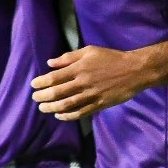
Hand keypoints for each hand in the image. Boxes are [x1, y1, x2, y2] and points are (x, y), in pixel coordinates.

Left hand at [31, 46, 148, 119]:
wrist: (134, 70)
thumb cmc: (112, 58)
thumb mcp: (90, 51)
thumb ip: (70, 57)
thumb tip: (50, 62)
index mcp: (80, 68)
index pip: (54, 77)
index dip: (41, 82)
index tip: (33, 85)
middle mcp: (83, 82)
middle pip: (57, 93)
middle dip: (43, 97)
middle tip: (35, 98)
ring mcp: (91, 95)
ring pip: (66, 105)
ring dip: (52, 108)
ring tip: (43, 108)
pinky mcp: (99, 105)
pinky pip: (80, 113)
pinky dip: (68, 116)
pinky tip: (60, 116)